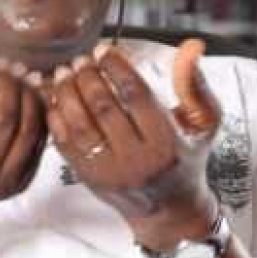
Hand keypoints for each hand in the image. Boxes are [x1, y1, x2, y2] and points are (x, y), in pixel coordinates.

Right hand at [0, 50, 47, 221]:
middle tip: (5, 60)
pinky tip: (31, 92)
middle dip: (6, 83)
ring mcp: (4, 184)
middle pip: (3, 119)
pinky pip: (38, 142)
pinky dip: (39, 114)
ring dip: (27, 95)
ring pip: (27, 129)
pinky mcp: (21, 183)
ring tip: (20, 71)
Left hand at [46, 40, 221, 249]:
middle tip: (80, 59)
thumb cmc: (185, 159)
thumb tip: (191, 47)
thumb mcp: (202, 124)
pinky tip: (54, 97)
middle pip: (104, 107)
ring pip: (79, 123)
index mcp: (165, 143)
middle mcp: (135, 159)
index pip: (136, 95)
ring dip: (67, 92)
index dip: (116, 67)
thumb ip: (195, 85)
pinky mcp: (87, 177)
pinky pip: (63, 142)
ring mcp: (107, 171)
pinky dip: (55, 116)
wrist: (168, 210)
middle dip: (87, 76)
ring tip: (64, 73)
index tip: (104, 49)